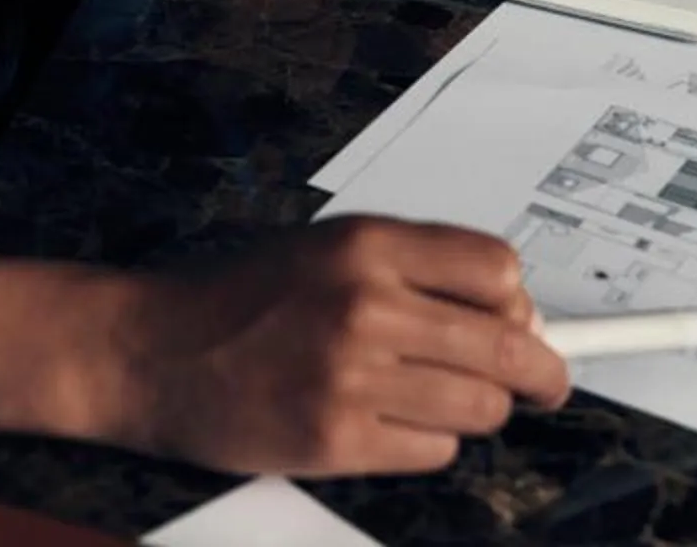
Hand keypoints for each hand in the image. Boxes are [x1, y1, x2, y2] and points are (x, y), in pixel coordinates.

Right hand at [93, 217, 567, 477]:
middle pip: (509, 347)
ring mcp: (351, 376)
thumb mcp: (327, 249)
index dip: (522, 306)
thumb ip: (413, 269)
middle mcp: (365, 304)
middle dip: (539, 375)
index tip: (529, 326)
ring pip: (480, 408)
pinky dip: (424, 444)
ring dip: (472, 412)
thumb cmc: (239, 299)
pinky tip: (385, 424)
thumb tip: (516, 314)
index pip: (498, 271)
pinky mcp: (337, 440)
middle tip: (543, 384)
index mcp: (365, 245)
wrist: (153, 351)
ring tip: (431, 400)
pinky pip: (434, 452)